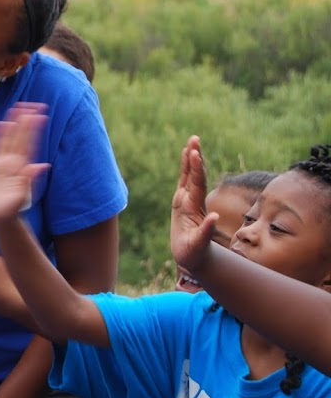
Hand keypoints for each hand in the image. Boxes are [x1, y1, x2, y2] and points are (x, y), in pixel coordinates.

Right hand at [0, 103, 49, 222]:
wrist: (1, 216)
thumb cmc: (13, 207)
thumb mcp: (22, 194)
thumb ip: (30, 178)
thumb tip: (43, 165)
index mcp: (21, 166)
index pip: (27, 143)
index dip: (32, 129)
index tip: (38, 115)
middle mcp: (14, 162)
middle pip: (19, 137)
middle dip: (24, 122)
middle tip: (31, 105)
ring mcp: (4, 163)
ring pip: (9, 140)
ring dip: (13, 124)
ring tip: (17, 109)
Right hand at [170, 135, 218, 272]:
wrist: (194, 257)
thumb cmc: (195, 253)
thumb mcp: (199, 245)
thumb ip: (207, 230)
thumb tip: (215, 216)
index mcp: (195, 208)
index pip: (197, 185)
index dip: (195, 169)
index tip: (195, 154)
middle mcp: (192, 201)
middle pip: (194, 175)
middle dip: (194, 158)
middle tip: (195, 140)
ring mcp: (187, 201)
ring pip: (189, 176)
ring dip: (190, 159)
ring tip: (192, 142)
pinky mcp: (181, 202)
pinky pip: (183, 181)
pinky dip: (184, 168)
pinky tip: (186, 155)